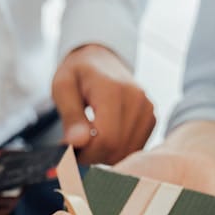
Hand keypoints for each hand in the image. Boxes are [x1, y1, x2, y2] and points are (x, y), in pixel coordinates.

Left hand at [52, 44, 155, 164]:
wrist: (100, 59)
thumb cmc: (78, 73)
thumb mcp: (63, 87)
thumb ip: (70, 116)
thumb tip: (77, 143)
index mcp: (114, 90)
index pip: (105, 139)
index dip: (86, 153)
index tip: (70, 151)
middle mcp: (136, 100)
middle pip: (117, 148)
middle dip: (94, 155)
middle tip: (78, 147)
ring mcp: (147, 109)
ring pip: (127, 152)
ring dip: (105, 155)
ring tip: (90, 140)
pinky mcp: (151, 118)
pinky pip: (134, 148)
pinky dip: (117, 151)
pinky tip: (104, 138)